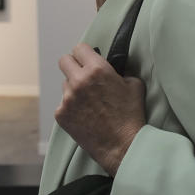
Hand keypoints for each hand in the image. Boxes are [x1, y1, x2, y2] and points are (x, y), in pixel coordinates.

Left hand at [55, 43, 145, 175]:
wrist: (122, 145)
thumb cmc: (131, 116)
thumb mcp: (134, 85)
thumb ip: (118, 71)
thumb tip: (111, 69)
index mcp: (96, 70)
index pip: (79, 48)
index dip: (85, 53)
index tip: (87, 58)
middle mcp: (78, 81)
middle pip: (64, 61)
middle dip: (73, 65)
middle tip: (82, 74)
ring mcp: (67, 98)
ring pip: (65, 84)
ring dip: (74, 89)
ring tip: (90, 102)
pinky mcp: (61, 114)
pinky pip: (63, 103)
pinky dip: (72, 107)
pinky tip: (85, 115)